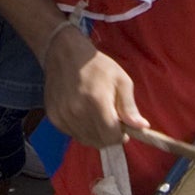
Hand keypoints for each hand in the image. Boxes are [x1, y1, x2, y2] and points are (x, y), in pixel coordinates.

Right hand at [44, 25, 144, 147]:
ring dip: (95, 134)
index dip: (120, 137)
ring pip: (85, 139)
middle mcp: (77, 111)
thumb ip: (130, 107)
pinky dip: (81, 130)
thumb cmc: (98, 66)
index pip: (111, 136)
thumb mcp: (121, 81)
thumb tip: (142, 127)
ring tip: (97, 117)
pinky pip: (72, 134)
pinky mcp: (53, 117)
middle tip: (111, 122)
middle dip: (109, 137)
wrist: (66, 54)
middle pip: (98, 141)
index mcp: (96, 101)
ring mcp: (62, 115)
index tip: (123, 131)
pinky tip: (84, 115)